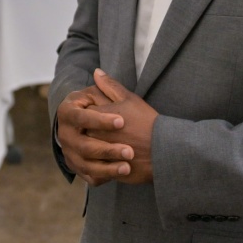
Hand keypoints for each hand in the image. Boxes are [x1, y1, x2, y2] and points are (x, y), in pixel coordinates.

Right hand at [55, 79, 133, 186]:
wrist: (100, 131)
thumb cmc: (107, 110)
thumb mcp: (110, 98)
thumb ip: (107, 87)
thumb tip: (98, 71)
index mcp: (68, 112)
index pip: (81, 118)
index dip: (100, 120)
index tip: (122, 121)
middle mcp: (64, 134)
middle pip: (83, 145)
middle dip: (107, 149)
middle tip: (130, 151)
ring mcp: (70, 153)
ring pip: (86, 164)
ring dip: (108, 167)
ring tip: (128, 166)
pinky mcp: (78, 168)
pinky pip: (89, 176)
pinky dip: (104, 176)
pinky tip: (120, 174)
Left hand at [86, 69, 156, 183]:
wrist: (162, 150)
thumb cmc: (146, 122)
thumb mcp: (129, 99)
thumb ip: (110, 85)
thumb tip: (96, 72)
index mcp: (96, 115)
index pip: (81, 113)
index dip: (87, 113)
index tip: (95, 114)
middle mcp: (92, 134)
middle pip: (80, 132)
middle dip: (86, 131)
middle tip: (97, 132)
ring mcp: (96, 153)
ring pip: (84, 152)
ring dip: (90, 150)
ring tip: (103, 147)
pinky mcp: (102, 170)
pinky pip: (92, 168)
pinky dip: (96, 165)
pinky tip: (105, 161)